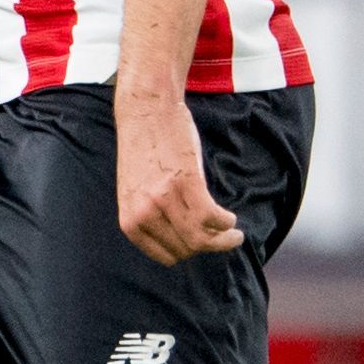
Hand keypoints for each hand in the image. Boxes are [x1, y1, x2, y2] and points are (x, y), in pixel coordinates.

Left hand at [115, 90, 242, 264]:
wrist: (145, 108)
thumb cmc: (143, 147)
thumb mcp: (135, 190)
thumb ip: (148, 214)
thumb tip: (175, 236)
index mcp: (129, 219)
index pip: (164, 255)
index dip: (186, 253)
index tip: (200, 244)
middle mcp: (144, 212)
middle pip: (186, 249)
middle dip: (209, 248)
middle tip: (226, 240)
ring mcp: (165, 198)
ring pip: (201, 238)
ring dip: (224, 240)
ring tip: (233, 235)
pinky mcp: (186, 181)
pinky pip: (211, 217)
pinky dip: (225, 223)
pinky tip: (229, 219)